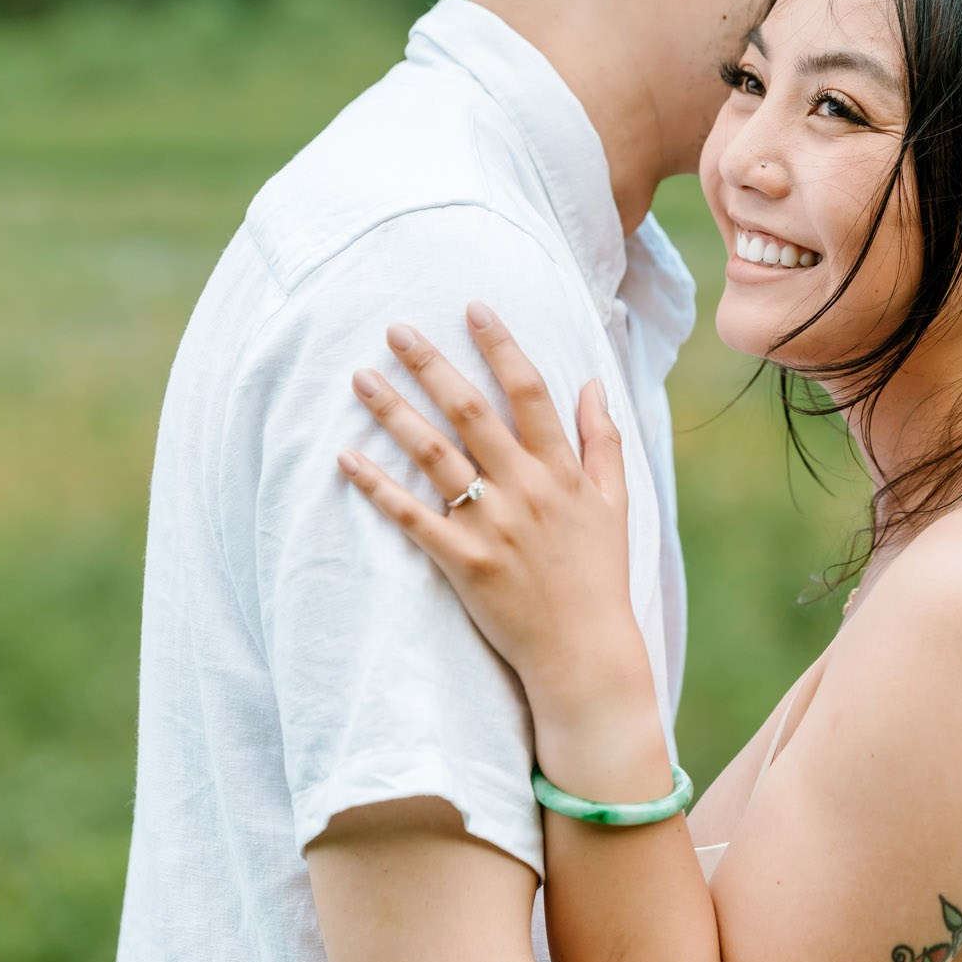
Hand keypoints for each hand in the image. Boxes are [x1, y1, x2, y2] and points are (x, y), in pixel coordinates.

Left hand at [335, 302, 644, 711]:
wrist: (584, 651)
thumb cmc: (600, 577)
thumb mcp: (615, 503)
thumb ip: (603, 440)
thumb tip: (592, 384)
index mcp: (561, 470)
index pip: (528, 392)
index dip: (501, 346)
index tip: (474, 309)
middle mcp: (524, 488)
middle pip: (470, 411)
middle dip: (431, 364)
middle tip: (396, 329)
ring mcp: (491, 524)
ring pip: (433, 455)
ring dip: (394, 412)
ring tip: (361, 378)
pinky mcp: (461, 562)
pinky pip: (410, 516)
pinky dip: (376, 487)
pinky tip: (345, 458)